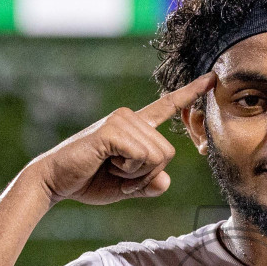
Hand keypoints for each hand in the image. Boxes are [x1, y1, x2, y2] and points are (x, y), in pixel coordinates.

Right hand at [26, 72, 216, 205]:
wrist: (53, 182)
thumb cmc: (88, 181)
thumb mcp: (127, 187)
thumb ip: (149, 184)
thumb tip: (164, 181)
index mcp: (134, 125)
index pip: (167, 106)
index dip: (191, 93)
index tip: (213, 78)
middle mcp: (130, 116)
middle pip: (168, 152)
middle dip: (147, 175)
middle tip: (119, 176)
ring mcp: (122, 120)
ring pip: (158, 157)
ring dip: (136, 175)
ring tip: (110, 169)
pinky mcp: (113, 130)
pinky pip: (144, 158)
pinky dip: (130, 172)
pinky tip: (107, 165)